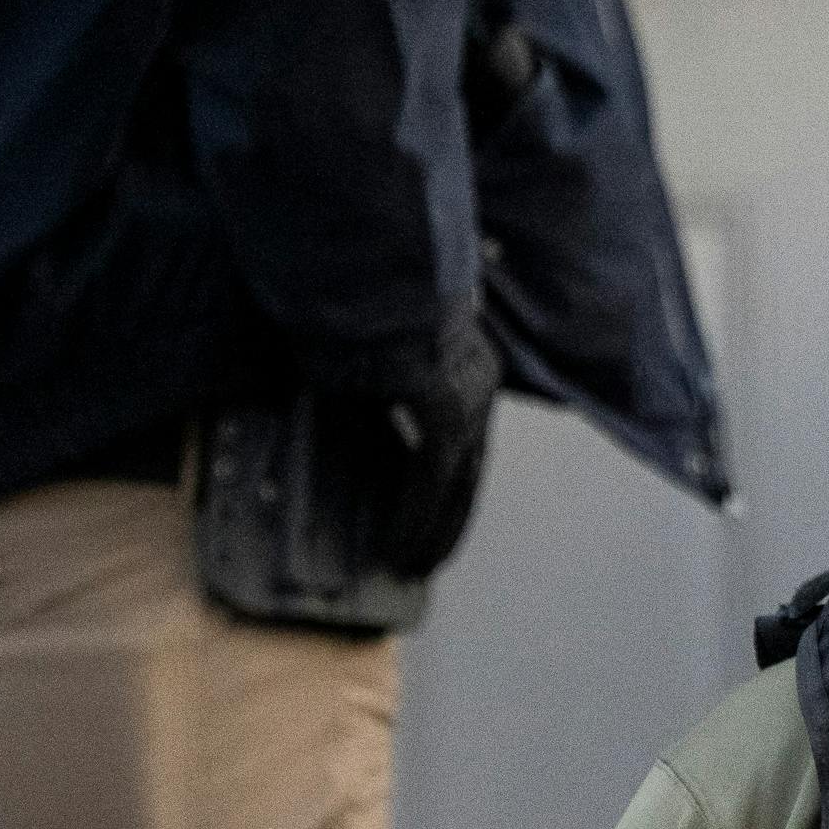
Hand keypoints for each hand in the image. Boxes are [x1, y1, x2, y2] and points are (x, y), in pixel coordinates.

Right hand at [368, 302, 499, 577]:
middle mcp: (475, 382)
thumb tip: (361, 432)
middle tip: (426, 561)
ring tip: (412, 566)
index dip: (451, 491)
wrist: (357, 262)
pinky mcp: (442, 402)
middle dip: (449, 521)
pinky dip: (415, 515)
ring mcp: (464, 392)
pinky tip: (400, 546)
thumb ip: (375, 397)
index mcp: (463, 366)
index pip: (465, 444)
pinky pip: (433, 477)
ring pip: (458, 482)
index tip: (435, 523)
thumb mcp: (370, 357)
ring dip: (434, 530)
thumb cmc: (353, 301)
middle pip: (471, 471)